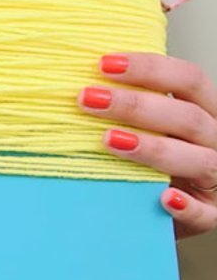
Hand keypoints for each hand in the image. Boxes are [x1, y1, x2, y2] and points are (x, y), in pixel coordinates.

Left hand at [79, 53, 216, 238]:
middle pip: (188, 117)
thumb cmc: (153, 163)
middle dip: (136, 106)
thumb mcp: (149, 128)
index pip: (189, 79)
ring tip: (109, 140)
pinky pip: (204, 213)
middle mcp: (216, 141)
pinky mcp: (212, 215)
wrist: (163, 213)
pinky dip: (186, 206)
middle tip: (87, 100)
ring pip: (200, 160)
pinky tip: (162, 198)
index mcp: (205, 111)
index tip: (103, 64)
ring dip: (153, 148)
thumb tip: (77, 83)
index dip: (150, 68)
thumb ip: (129, 108)